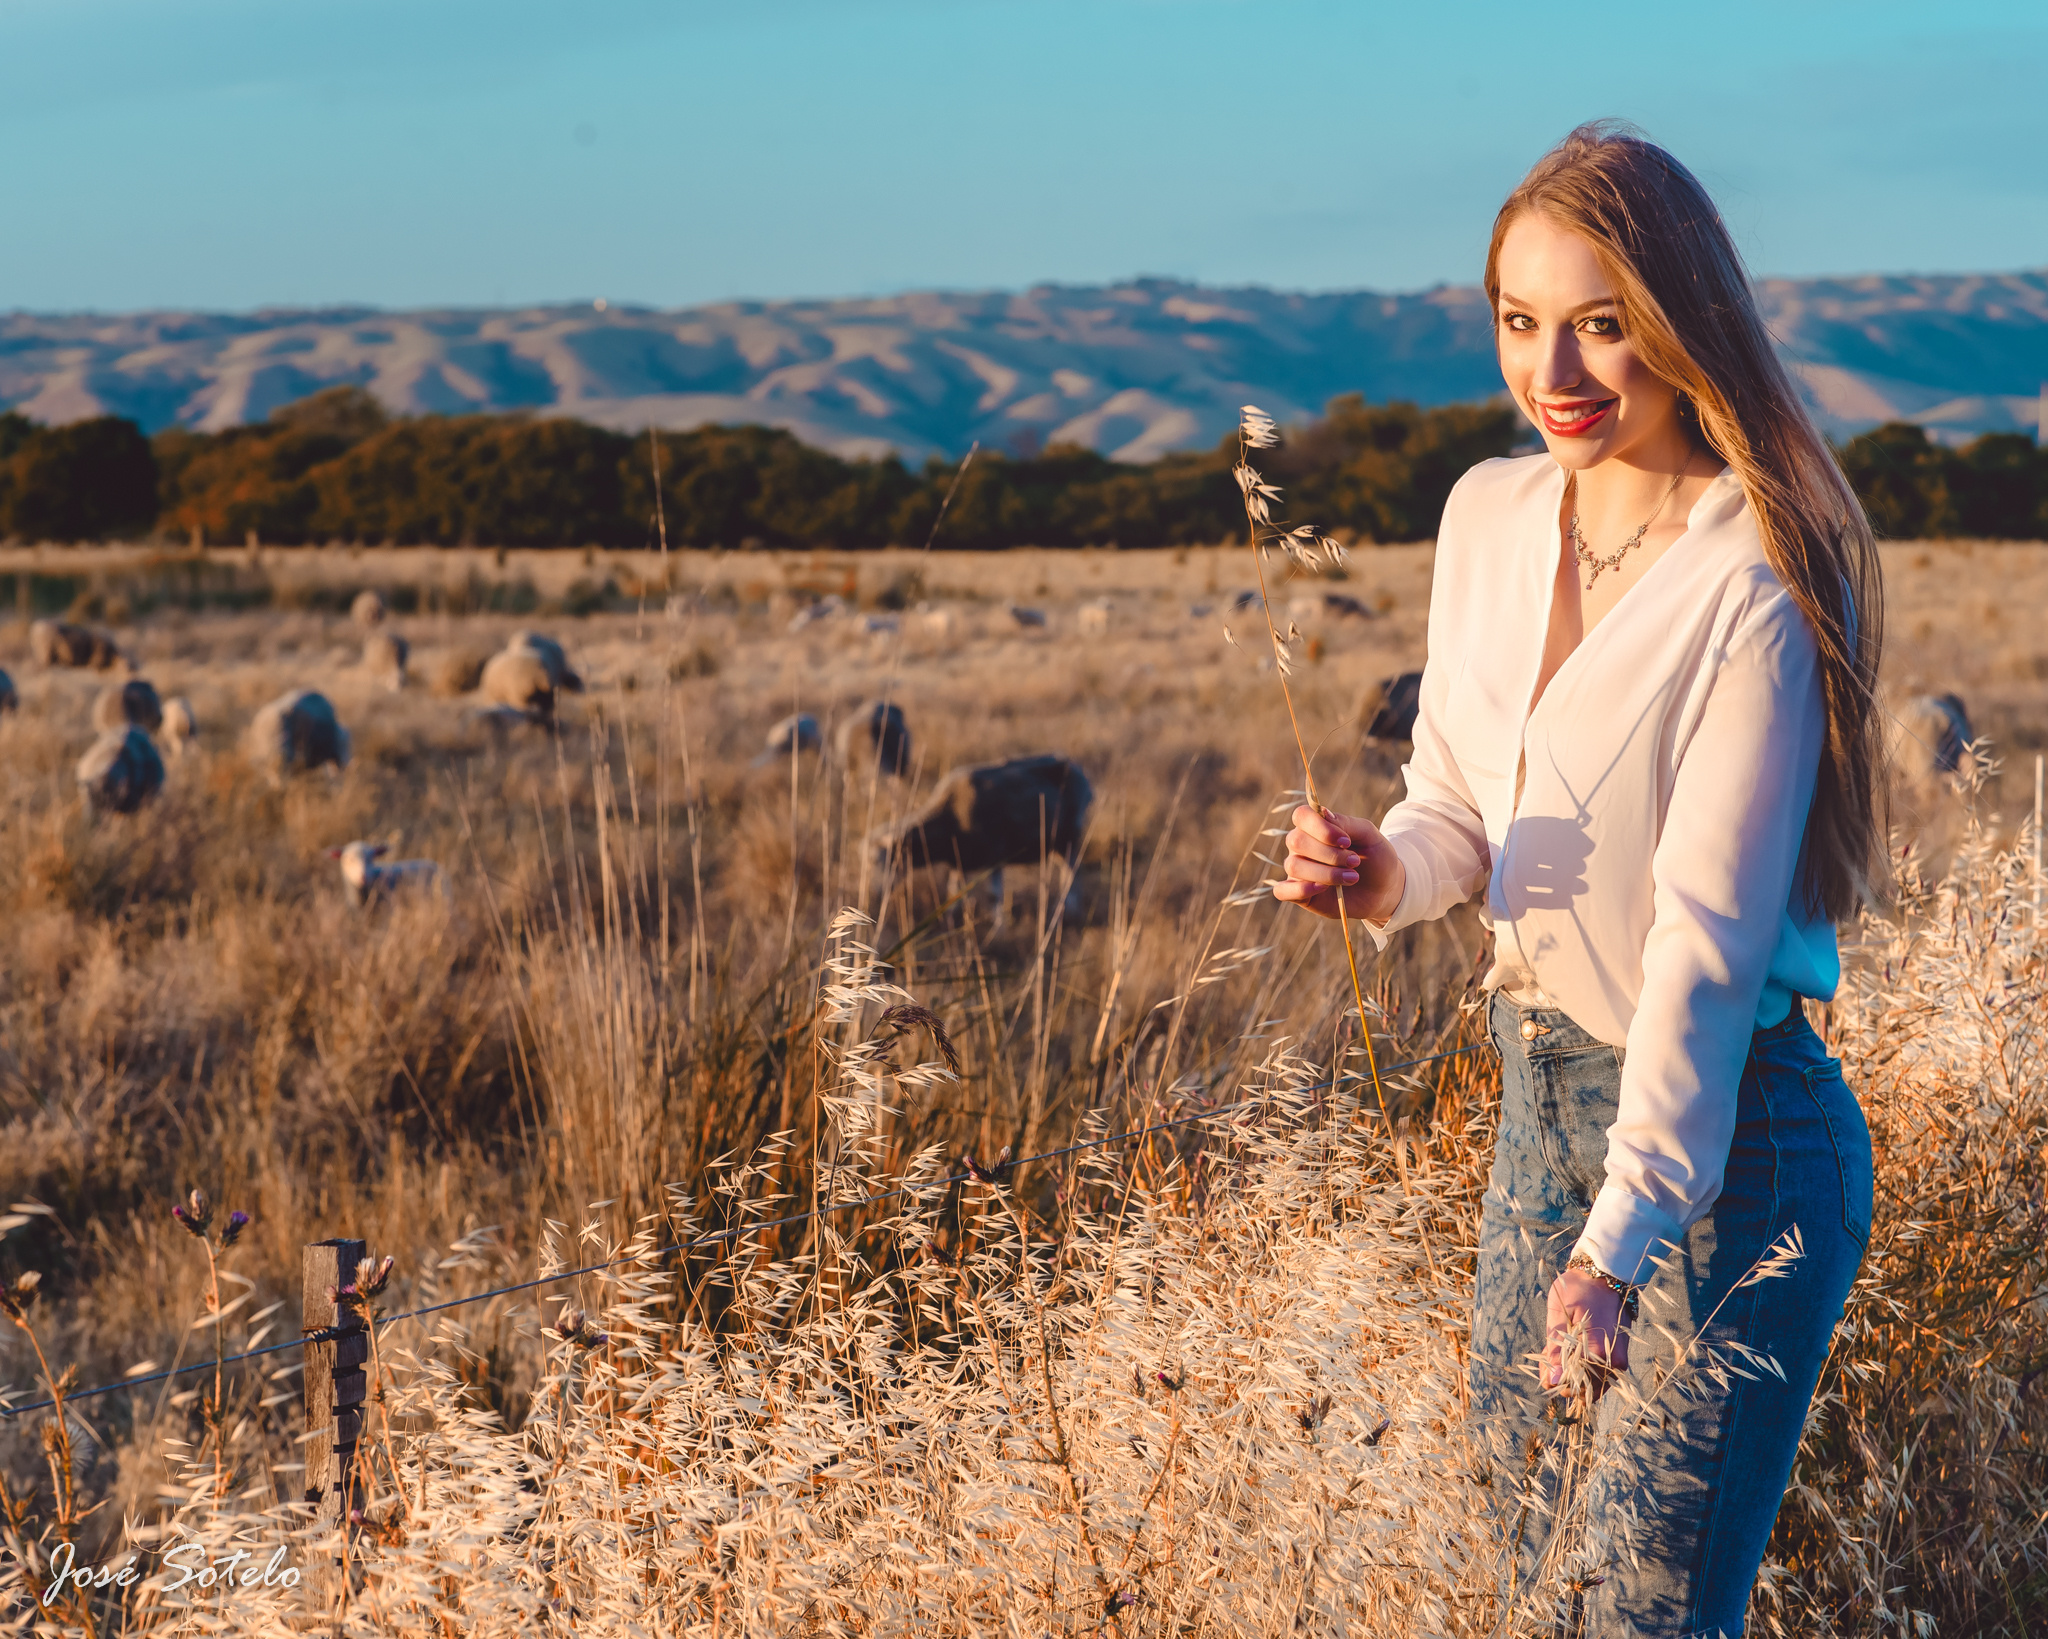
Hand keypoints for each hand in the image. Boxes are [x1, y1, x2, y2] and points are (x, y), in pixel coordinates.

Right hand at [1271, 804, 1404, 924]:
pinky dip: (1299, 889)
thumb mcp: (1368, 835)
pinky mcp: (1300, 895)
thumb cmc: (1375, 858)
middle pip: (1296, 841)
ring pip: (1294, 866)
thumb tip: (1323, 813)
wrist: (1384, 890)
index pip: (1301, 815)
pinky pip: (1282, 891)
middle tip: (1354, 861)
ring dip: (1326, 873)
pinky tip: (1323, 889)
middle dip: (1329, 853)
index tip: (1346, 841)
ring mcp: (1299, 871)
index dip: (1320, 827)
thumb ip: (1346, 823)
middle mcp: (1302, 847)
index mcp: (1316, 827)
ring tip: (1352, 878)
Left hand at [1541, 1269, 1631, 1400]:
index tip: (1548, 1363)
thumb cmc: (1580, 1291)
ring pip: (1591, 1384)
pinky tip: (1571, 1348)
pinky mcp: (1618, 1355)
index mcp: (1599, 1355)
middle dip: (1564, 1377)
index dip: (1557, 1380)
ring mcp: (1618, 1360)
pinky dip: (1583, 1366)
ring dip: (1573, 1372)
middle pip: (1584, 1390)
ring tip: (1562, 1349)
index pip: (1575, 1389)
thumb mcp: (1560, 1317)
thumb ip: (1557, 1352)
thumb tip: (1553, 1382)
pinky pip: (1599, 1373)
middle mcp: (1614, 1364)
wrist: (1605, 1274)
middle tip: (1552, 1353)